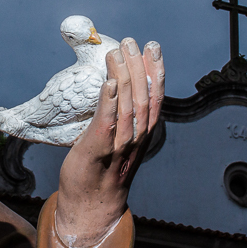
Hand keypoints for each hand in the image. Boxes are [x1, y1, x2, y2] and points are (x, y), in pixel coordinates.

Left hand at [55, 38, 163, 247]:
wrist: (91, 206)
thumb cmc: (101, 169)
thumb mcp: (117, 140)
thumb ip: (121, 117)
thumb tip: (119, 85)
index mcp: (143, 134)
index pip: (154, 97)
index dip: (155, 71)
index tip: (153, 47)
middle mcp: (136, 139)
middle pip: (143, 97)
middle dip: (138, 66)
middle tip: (131, 41)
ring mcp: (118, 146)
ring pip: (127, 107)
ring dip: (124, 77)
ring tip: (116, 52)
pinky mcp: (98, 151)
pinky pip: (107, 123)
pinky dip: (110, 101)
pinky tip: (109, 82)